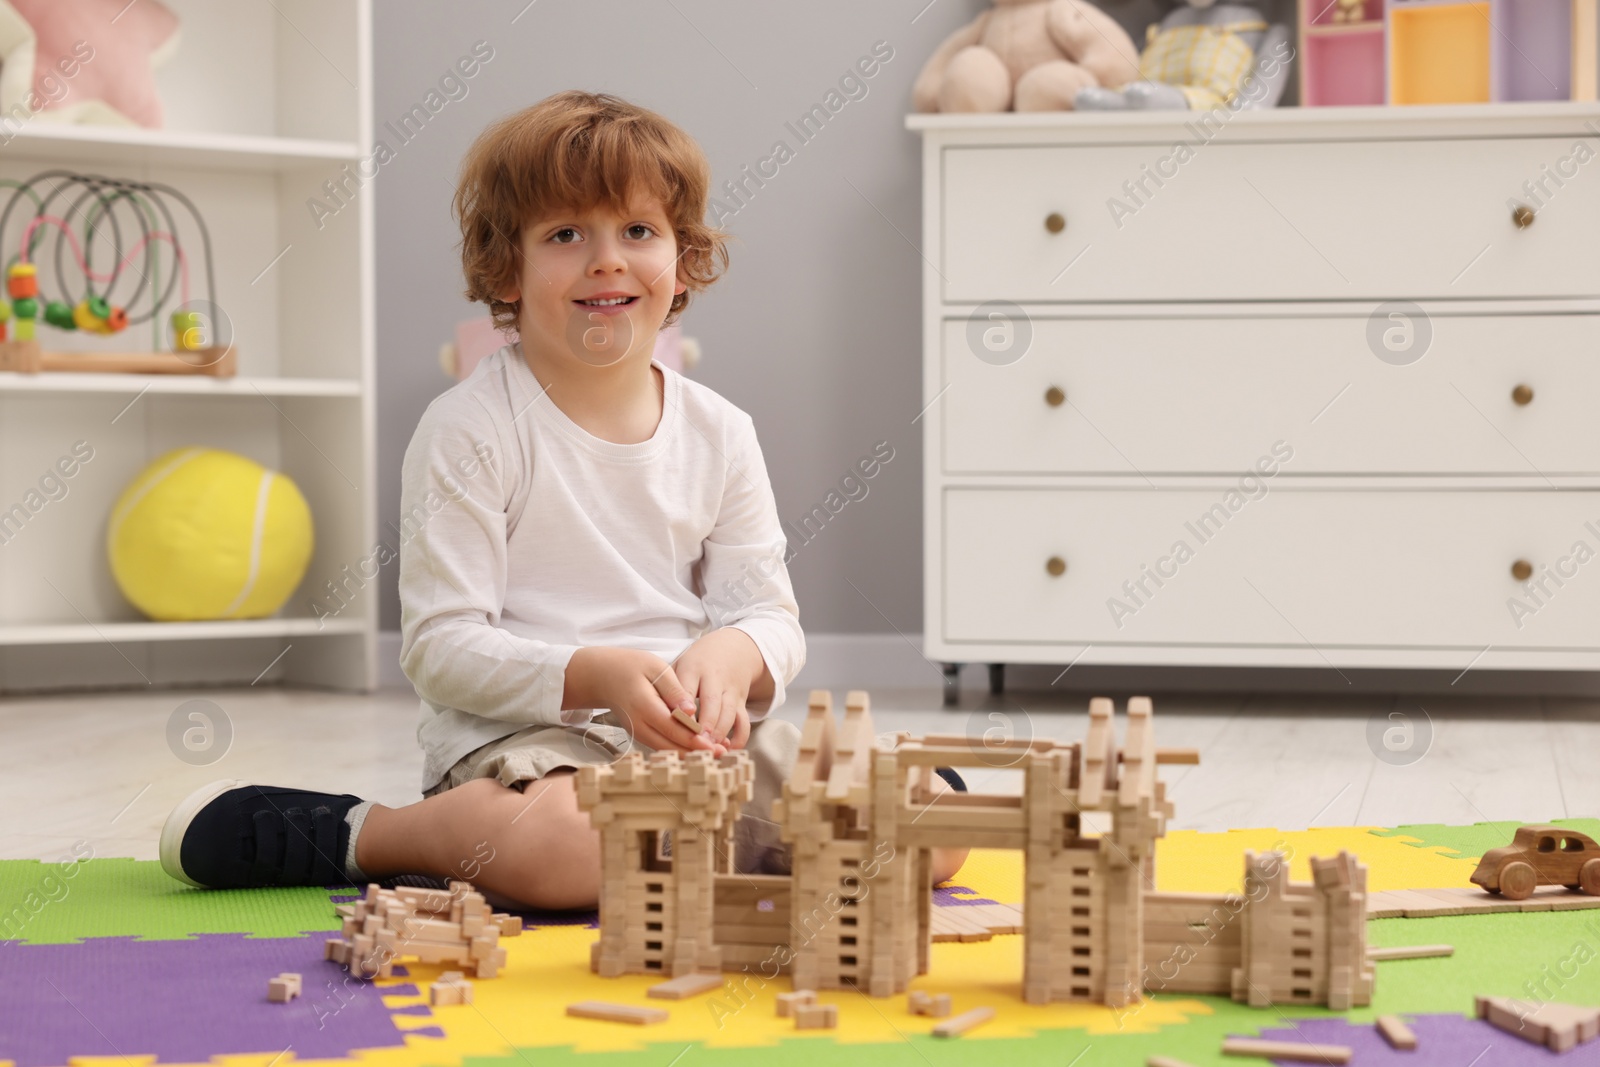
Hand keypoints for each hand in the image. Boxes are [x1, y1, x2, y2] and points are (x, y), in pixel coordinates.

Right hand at [565, 646, 718, 753]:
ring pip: (667, 749)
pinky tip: (698, 746)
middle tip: (723, 753)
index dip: (695, 738)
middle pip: (671, 745)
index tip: (715, 744)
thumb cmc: (629, 666)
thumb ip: (674, 689)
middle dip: (697, 752)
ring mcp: (638, 732)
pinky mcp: (640, 734)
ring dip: (690, 753)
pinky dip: (680, 748)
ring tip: (716, 752)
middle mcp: (639, 724)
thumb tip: (691, 709)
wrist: (600, 676)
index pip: (673, 727)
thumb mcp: (654, 667)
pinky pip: (662, 745)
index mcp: (644, 706)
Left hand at [670, 628, 763, 751]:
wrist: (731, 648)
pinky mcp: (741, 701)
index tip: (677, 723)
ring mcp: (730, 691)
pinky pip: (744, 721)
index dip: (683, 707)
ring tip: (710, 749)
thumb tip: (656, 713)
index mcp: (694, 668)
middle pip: (711, 702)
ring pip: (729, 713)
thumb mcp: (680, 665)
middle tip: (697, 742)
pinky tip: (728, 748)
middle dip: (705, 724)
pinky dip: (739, 737)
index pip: (687, 689)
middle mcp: (715, 679)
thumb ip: (668, 687)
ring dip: (720, 733)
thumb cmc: (697, 662)